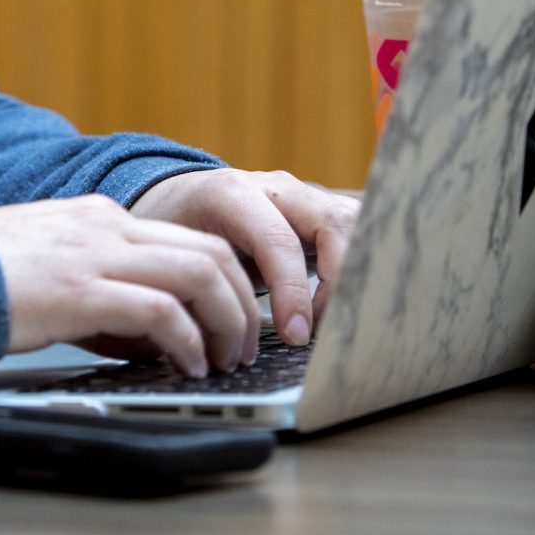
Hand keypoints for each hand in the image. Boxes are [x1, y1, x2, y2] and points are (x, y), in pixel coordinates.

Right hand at [0, 195, 259, 377]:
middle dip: (240, 304)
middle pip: (209, 253)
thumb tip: (144, 335)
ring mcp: (94, 255)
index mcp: (100, 217)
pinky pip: (161, 312)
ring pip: (199, 276)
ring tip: (222, 362)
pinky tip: (185, 367)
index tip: (230, 323)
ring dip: (225, 324)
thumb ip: (101, 286)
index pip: (189, 239)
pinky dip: (186, 342)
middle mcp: (106, 226)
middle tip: (241, 348)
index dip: (225, 284)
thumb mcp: (53, 267)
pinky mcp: (79, 291)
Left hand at [127, 168, 359, 347]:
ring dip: (356, 276)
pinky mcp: (320, 213)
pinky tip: (342, 308)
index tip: (295, 337)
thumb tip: (225, 346)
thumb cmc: (174, 234)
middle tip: (324, 332)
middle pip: (335, 223)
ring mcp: (304, 195)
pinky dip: (359, 271)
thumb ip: (202, 288)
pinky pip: (357, 235)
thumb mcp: (177, 256)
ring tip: (334, 321)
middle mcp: (277, 187)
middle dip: (340, 283)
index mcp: (233, 194)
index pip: (280, 240)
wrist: (177, 201)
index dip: (293, 291)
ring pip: (356, 224)